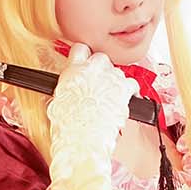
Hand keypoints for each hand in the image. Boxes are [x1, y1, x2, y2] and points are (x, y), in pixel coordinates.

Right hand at [50, 43, 137, 161]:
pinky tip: (126, 99)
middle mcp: (92, 69)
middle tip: (99, 86)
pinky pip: (132, 83)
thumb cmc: (68, 127)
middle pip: (101, 58)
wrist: (82, 140)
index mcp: (72, 70)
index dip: (84, 58)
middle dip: (102, 70)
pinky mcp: (124, 89)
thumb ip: (67, 88)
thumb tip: (70, 90)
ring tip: (110, 99)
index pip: (80, 49)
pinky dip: (130, 91)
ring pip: (117, 71)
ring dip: (115, 82)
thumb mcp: (58, 102)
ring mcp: (110, 77)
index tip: (86, 65)